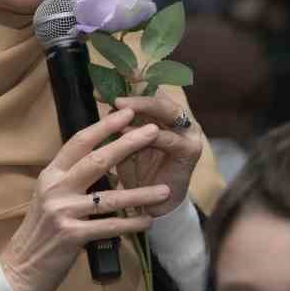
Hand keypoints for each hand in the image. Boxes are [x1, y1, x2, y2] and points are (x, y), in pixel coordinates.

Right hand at [0, 109, 167, 290]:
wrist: (20, 268)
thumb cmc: (40, 232)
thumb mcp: (51, 198)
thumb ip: (72, 180)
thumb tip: (106, 161)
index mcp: (51, 175)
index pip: (79, 142)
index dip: (104, 126)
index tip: (126, 112)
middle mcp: (55, 188)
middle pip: (97, 160)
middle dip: (127, 144)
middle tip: (153, 132)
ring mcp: (63, 212)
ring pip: (109, 197)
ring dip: (140, 193)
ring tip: (165, 190)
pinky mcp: (72, 235)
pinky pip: (109, 226)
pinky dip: (132, 224)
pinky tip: (148, 221)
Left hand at [110, 94, 203, 217]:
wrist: (152, 205)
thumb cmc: (136, 171)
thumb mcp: (123, 142)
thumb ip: (117, 122)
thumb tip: (101, 98)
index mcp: (164, 113)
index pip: (148, 90)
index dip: (125, 85)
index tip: (98, 88)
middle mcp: (180, 119)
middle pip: (159, 96)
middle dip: (135, 93)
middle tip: (112, 94)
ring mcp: (189, 133)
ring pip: (167, 111)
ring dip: (142, 107)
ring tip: (119, 106)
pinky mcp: (191, 151)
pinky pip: (169, 139)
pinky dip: (149, 135)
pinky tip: (129, 132)